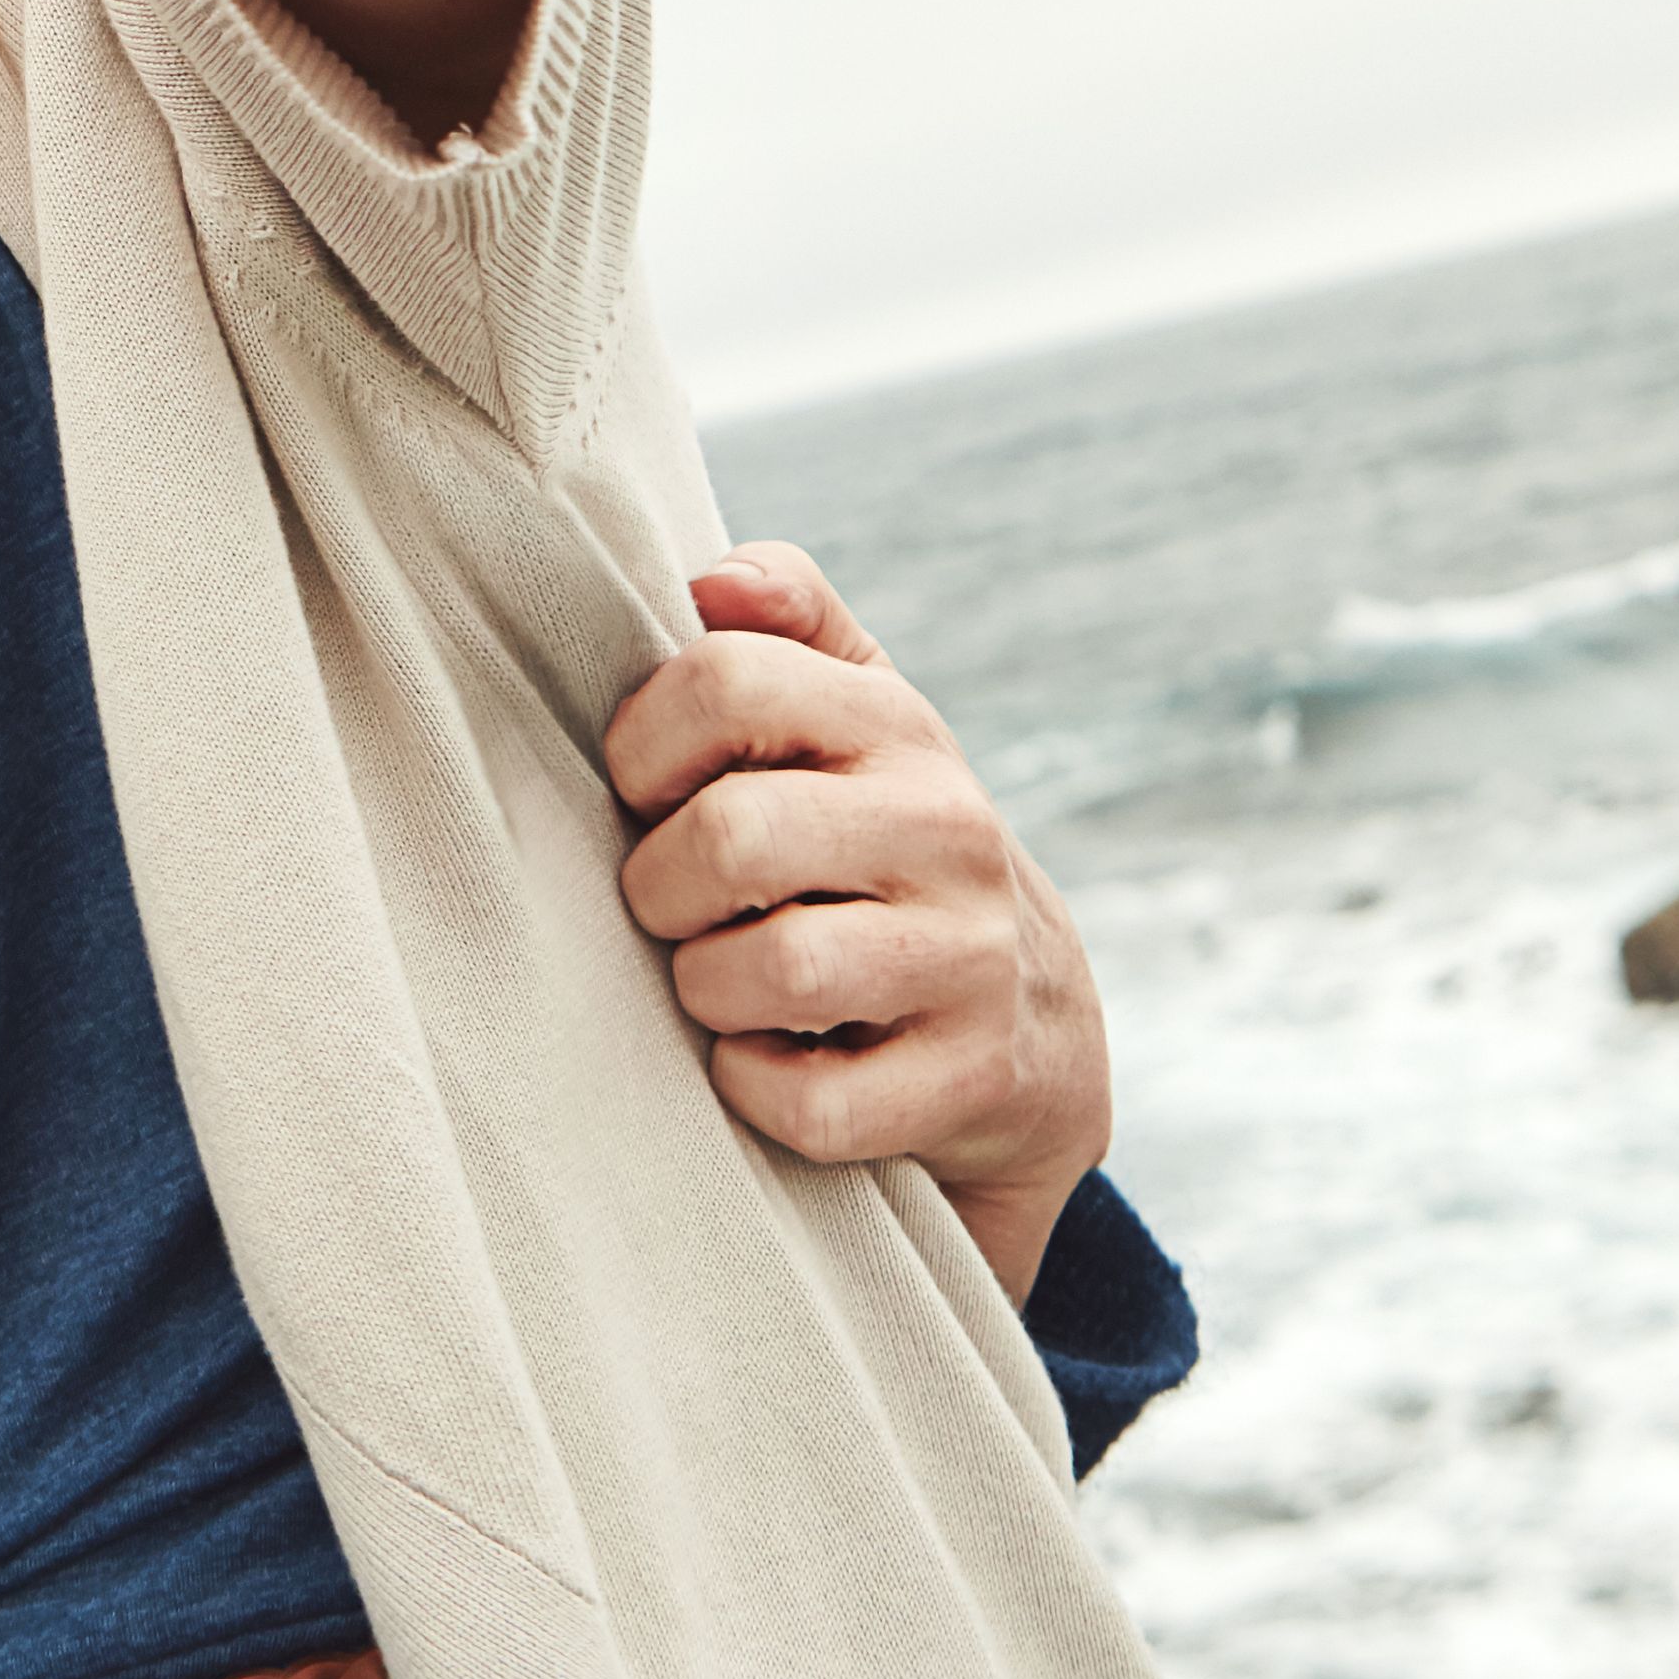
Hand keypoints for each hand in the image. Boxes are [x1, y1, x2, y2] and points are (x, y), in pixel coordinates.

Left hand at [606, 539, 1116, 1304]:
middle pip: (730, 835)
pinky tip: (767, 1060)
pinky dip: (755, 1090)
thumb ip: (785, 624)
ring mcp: (970, 957)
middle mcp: (946, 827)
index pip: (726, 678)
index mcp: (894, 724)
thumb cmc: (886, 847)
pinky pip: (809, 1101)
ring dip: (705, 989)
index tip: (644, 793)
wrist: (1035, 1027)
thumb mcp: (858, 718)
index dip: (642, 742)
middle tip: (672, 907)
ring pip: (770, 970)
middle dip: (658, 887)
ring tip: (720, 982)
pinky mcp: (970, 1080)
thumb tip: (709, 577)